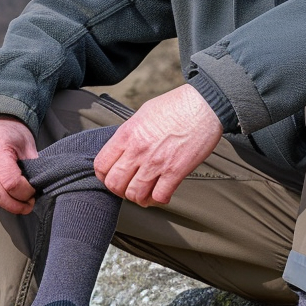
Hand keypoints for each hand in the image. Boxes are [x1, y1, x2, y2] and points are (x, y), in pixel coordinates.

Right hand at [0, 117, 38, 214]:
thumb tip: (39, 187)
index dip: (25, 193)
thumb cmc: (10, 131)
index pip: (11, 183)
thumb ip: (32, 166)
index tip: (33, 192)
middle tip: (28, 206)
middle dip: (15, 205)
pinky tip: (4, 187)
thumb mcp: (27, 144)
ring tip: (18, 196)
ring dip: (6, 201)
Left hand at [94, 84, 222, 206]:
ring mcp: (156, 163)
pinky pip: (159, 197)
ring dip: (138, 197)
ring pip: (134, 194)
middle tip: (127, 186)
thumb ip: (130, 134)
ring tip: (144, 193)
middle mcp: (138, 150)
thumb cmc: (176, 106)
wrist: (203, 105)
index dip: (104, 175)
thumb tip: (124, 148)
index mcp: (127, 135)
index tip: (112, 176)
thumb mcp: (142, 114)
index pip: (101, 165)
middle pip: (114, 184)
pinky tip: (162, 193)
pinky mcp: (175, 172)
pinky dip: (159, 199)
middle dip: (119, 190)